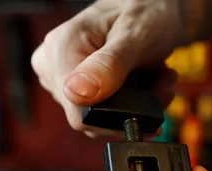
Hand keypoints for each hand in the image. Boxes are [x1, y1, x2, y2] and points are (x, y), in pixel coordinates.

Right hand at [31, 0, 180, 136]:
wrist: (150, 5)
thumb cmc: (144, 10)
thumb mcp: (135, 35)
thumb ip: (109, 65)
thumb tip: (78, 93)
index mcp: (60, 50)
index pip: (79, 114)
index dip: (116, 117)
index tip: (148, 96)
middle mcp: (53, 67)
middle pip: (91, 117)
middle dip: (131, 106)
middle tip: (158, 80)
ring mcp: (62, 79)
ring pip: (101, 117)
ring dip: (137, 103)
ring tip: (155, 75)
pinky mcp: (75, 88)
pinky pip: (103, 112)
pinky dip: (132, 102)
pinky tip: (147, 80)